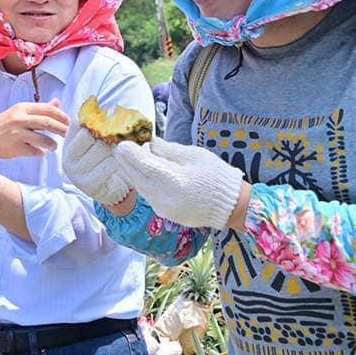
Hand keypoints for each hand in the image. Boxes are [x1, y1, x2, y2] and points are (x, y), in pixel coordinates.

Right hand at [0, 100, 69, 162]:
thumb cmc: (3, 125)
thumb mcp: (19, 113)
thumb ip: (38, 109)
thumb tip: (57, 102)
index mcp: (21, 108)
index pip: (46, 109)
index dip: (61, 115)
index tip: (68, 121)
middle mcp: (19, 119)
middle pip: (47, 123)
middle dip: (61, 129)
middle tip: (67, 134)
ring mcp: (17, 134)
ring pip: (43, 139)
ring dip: (52, 144)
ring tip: (54, 146)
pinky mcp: (15, 148)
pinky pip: (34, 151)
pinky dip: (40, 152)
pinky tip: (40, 152)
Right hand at [62, 123, 131, 205]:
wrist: (112, 191)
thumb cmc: (105, 162)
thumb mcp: (97, 142)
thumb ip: (93, 125)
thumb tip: (93, 102)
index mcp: (68, 145)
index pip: (78, 123)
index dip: (95, 121)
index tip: (108, 122)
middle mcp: (68, 158)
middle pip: (88, 134)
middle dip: (105, 136)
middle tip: (114, 141)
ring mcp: (76, 173)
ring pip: (100, 149)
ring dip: (113, 150)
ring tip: (116, 154)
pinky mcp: (87, 185)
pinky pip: (108, 165)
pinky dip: (117, 163)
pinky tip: (117, 166)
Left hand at [115, 137, 243, 228]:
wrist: (231, 207)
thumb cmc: (216, 176)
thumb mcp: (194, 155)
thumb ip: (168, 149)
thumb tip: (149, 142)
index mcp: (172, 179)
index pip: (140, 162)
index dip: (128, 150)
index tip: (124, 140)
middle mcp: (163, 196)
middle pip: (134, 175)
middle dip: (127, 160)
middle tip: (124, 146)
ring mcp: (162, 208)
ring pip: (138, 186)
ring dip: (134, 171)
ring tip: (137, 156)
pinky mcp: (164, 214)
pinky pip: (147, 194)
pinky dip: (144, 181)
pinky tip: (148, 172)